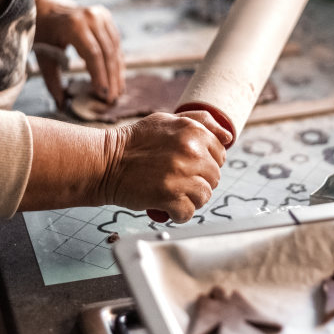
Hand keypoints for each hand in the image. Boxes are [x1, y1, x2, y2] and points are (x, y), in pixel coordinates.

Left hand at [31, 0, 124, 106]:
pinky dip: (117, 61)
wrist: (46, 4)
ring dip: (117, 72)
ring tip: (117, 92)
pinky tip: (117, 77)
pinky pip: (116, 43)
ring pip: (115, 49)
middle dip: (111, 78)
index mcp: (74, 25)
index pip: (93, 54)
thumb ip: (52, 80)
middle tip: (112, 99)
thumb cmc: (43, 30)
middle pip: (108, 53)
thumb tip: (61, 104)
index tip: (103, 95)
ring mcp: (101, 15)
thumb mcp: (43, 54)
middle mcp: (92, 18)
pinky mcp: (107, 17)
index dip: (100, 76)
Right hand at [101, 111, 232, 222]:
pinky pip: (188, 213)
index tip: (187, 164)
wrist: (105, 162)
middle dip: (197, 180)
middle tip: (175, 179)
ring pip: (204, 196)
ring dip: (189, 198)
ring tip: (170, 191)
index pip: (220, 154)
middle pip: (214, 177)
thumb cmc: (135, 142)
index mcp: (193, 131)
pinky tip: (164, 204)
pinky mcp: (170, 197)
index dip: (204, 162)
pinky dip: (177, 213)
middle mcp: (191, 151)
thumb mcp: (166, 120)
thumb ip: (200, 122)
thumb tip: (228, 137)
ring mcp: (181, 175)